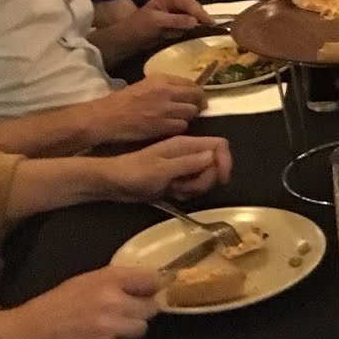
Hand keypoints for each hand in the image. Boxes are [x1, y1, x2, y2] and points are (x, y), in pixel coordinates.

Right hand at [0, 265, 161, 338]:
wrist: (25, 336)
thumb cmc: (50, 306)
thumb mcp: (81, 282)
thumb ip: (111, 281)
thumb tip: (137, 283)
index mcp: (107, 278)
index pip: (151, 279)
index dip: (152, 286)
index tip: (149, 291)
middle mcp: (113, 300)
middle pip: (151, 307)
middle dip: (142, 310)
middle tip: (128, 311)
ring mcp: (110, 326)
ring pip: (140, 328)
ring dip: (129, 328)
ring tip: (110, 327)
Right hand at [86, 77, 205, 143]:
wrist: (106, 117)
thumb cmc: (122, 101)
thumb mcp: (145, 85)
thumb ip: (165, 86)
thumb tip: (184, 91)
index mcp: (161, 79)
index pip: (191, 83)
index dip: (197, 92)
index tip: (197, 98)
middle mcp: (166, 91)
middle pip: (196, 97)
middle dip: (198, 104)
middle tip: (196, 110)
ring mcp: (165, 109)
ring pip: (191, 112)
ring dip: (188, 117)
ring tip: (180, 119)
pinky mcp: (161, 126)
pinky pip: (182, 126)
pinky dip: (179, 127)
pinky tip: (171, 128)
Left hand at [103, 134, 232, 201]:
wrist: (114, 182)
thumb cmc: (135, 173)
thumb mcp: (163, 169)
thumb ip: (189, 163)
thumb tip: (213, 156)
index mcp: (186, 144)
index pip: (218, 145)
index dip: (225, 161)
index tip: (221, 179)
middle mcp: (188, 153)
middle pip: (214, 164)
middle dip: (205, 180)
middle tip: (185, 187)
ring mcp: (182, 166)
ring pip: (204, 177)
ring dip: (194, 188)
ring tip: (174, 190)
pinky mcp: (176, 178)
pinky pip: (192, 186)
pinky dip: (186, 192)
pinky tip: (172, 193)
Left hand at [141, 0, 214, 32]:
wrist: (128, 38)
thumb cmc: (138, 27)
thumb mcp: (157, 22)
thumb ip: (176, 20)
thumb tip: (195, 22)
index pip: (190, 4)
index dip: (202, 15)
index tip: (212, 25)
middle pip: (195, 9)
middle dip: (203, 19)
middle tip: (215, 31)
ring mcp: (177, 9)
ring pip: (194, 16)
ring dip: (200, 25)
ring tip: (211, 34)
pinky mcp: (177, 20)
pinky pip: (190, 23)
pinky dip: (195, 29)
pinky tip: (200, 35)